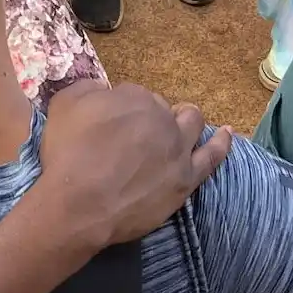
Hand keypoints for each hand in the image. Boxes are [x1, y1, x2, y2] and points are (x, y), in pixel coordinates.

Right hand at [36, 83, 232, 249]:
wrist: (78, 204)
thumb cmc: (66, 154)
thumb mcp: (65, 105)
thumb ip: (87, 88)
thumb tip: (102, 89)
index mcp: (135, 97)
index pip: (135, 95)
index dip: (123, 109)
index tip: (111, 124)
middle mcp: (162, 118)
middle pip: (164, 109)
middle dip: (152, 114)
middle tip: (135, 133)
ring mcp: (178, 149)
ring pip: (193, 124)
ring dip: (187, 120)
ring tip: (183, 122)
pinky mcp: (185, 180)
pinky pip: (213, 157)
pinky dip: (222, 143)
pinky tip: (227, 134)